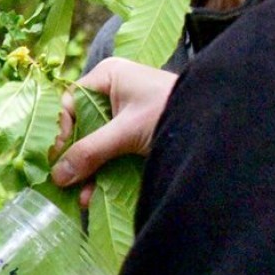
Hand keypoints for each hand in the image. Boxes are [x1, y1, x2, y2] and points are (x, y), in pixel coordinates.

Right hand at [51, 58, 176, 205]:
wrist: (218, 124)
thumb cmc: (171, 112)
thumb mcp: (126, 132)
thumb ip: (90, 151)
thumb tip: (57, 176)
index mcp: (107, 77)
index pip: (68, 104)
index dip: (60, 132)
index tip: (57, 159)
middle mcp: (110, 93)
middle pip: (78, 128)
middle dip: (72, 158)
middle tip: (62, 183)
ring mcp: (121, 116)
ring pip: (91, 145)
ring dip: (84, 172)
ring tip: (79, 197)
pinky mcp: (131, 137)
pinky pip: (107, 155)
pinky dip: (99, 175)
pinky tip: (93, 196)